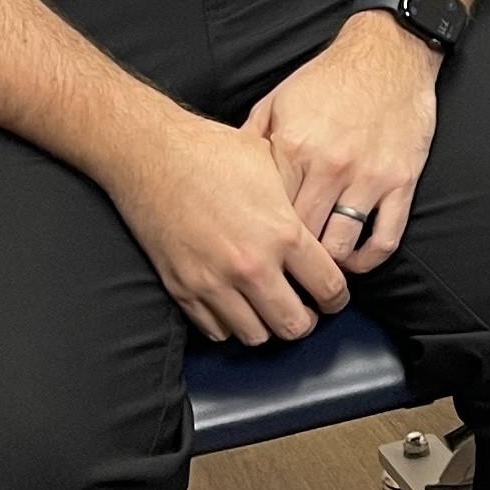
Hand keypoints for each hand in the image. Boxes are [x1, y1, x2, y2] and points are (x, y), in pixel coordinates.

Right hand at [107, 111, 348, 345]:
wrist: (152, 155)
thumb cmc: (215, 153)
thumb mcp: (274, 167)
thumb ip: (299, 206)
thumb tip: (320, 230)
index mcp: (283, 233)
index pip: (329, 287)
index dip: (337, 296)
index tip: (334, 296)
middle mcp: (251, 266)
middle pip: (294, 325)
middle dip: (307, 320)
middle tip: (305, 308)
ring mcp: (214, 283)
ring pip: (256, 336)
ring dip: (268, 326)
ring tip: (270, 307)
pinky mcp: (182, 289)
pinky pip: (216, 330)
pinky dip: (231, 324)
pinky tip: (237, 305)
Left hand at [244, 15, 437, 274]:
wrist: (390, 54)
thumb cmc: (331, 78)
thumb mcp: (278, 101)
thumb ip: (252, 142)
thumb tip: (225, 178)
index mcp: (294, 147)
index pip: (267, 213)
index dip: (258, 239)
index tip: (253, 253)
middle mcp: (330, 166)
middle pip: (300, 238)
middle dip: (288, 261)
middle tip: (280, 274)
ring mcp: (368, 177)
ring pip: (340, 247)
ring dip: (326, 266)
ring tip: (315, 271)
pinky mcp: (400, 181)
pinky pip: (384, 239)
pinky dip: (367, 261)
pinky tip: (355, 262)